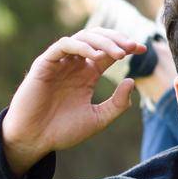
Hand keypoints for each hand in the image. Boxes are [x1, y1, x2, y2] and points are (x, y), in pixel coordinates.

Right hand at [1, 28, 145, 176]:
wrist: (34, 141)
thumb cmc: (62, 131)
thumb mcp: (98, 119)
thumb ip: (117, 103)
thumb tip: (131, 80)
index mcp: (87, 74)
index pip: (109, 52)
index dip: (126, 47)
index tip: (143, 49)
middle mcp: (74, 65)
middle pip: (98, 39)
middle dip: (117, 40)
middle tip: (132, 47)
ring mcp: (59, 63)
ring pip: (82, 37)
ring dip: (103, 41)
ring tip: (119, 54)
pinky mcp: (44, 64)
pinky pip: (63, 46)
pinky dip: (81, 46)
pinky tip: (96, 55)